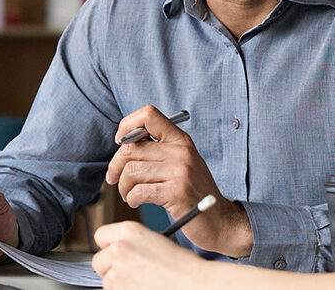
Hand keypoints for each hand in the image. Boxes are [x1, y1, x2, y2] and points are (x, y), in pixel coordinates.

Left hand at [93, 221, 205, 289]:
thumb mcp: (155, 239)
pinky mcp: (118, 289)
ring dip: (117, 281)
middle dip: (109, 266)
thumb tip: (116, 250)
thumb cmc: (180, 264)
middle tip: (128, 269)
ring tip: (141, 279)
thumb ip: (132, 241)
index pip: (100, 235)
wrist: (191, 282)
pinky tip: (141, 286)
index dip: (109, 244)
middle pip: (98, 259)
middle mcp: (119, 248)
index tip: (115, 250)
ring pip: (105, 278)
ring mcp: (117, 270)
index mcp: (129, 230)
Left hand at [106, 105, 252, 257]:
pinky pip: (138, 191)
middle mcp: (181, 152)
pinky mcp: (177, 192)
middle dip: (115, 167)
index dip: (127, 126)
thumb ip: (158, 151)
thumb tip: (123, 142)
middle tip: (115, 179)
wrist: (219, 220)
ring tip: (130, 194)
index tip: (121, 143)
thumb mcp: (182, 163)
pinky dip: (131, 199)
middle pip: (130, 149)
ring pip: (131, 172)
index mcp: (181, 140)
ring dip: (123, 187)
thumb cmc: (194, 193)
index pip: (148, 114)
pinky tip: (137, 202)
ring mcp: (180, 171)